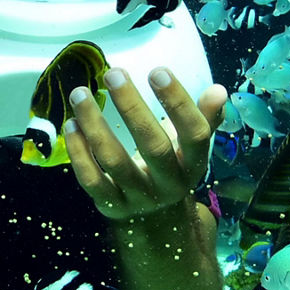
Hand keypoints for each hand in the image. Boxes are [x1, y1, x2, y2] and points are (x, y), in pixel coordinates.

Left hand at [63, 67, 227, 220]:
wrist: (156, 218)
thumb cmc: (172, 166)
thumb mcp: (190, 146)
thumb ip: (204, 118)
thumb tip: (218, 90)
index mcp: (193, 165)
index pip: (194, 134)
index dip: (178, 103)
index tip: (158, 71)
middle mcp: (169, 184)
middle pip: (153, 146)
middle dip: (132, 107)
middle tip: (113, 73)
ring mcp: (138, 197)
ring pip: (114, 161)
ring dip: (95, 124)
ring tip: (80, 93)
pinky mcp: (111, 205)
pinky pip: (91, 179)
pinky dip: (78, 151)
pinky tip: (71, 124)